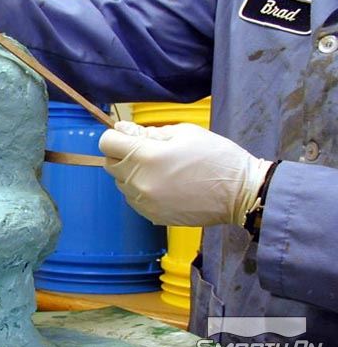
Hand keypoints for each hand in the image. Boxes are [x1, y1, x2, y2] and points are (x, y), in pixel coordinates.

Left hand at [99, 121, 272, 226]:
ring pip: (121, 183)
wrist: (240, 193)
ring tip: (160, 169)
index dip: (116, 137)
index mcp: (145, 157)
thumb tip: (122, 130)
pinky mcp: (152, 216)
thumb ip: (147, 132)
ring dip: (131, 174)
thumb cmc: (216, 157)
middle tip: (147, 151)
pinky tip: (164, 185)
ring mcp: (144, 203)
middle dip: (122, 155)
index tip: (129, 137)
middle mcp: (139, 182)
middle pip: (110, 164)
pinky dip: (141, 190)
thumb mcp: (183, 133)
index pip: (106, 143)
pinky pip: (134, 199)